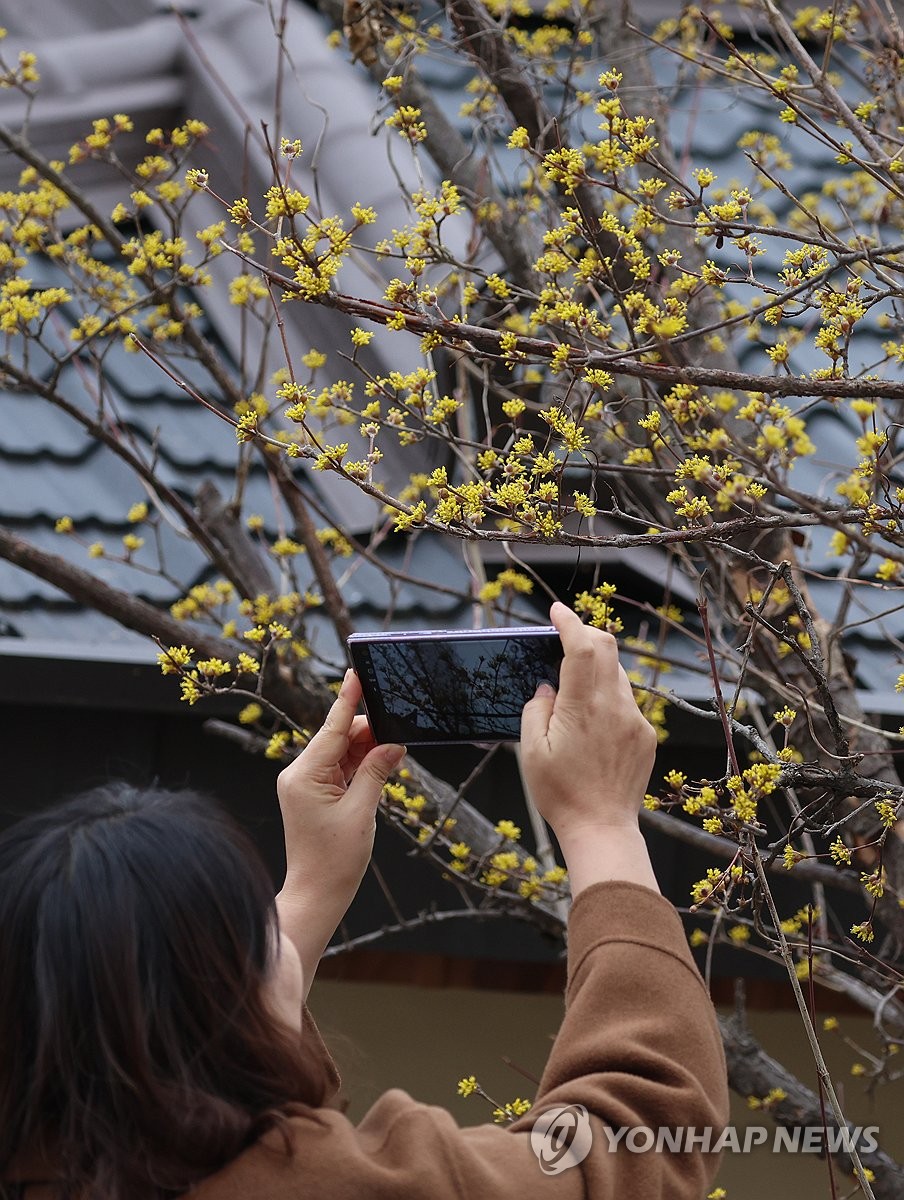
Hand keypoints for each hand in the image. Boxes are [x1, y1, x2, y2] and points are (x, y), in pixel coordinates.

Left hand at [275, 671, 404, 990]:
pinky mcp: (314, 794)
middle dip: (369, 733)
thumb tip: (393, 744)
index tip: (356, 673)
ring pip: (342, 752)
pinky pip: (341, 769)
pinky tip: (382, 766)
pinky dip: (361, 766)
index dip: (348, 700)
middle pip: (339, 738)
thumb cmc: (335, 860)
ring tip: (394, 756)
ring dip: (368, 751)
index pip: (333, 728)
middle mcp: (300, 774)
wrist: (317, 895)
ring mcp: (305, 783)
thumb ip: (377, 771)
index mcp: (305, 775)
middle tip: (399, 736)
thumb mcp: (362, 812)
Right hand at [520, 602, 658, 893]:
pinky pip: (627, 701)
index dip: (569, 621)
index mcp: (583, 706)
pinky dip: (609, 694)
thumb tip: (547, 689)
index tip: (556, 611)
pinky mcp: (646, 735)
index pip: (581, 645)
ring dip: (597, 666)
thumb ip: (537, 710)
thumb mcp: (531, 751)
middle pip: (606, 647)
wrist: (602, 829)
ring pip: (618, 674)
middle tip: (564, 636)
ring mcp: (635, 720)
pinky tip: (592, 719)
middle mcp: (615, 705)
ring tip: (575, 683)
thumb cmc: (560, 793)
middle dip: (585, 633)